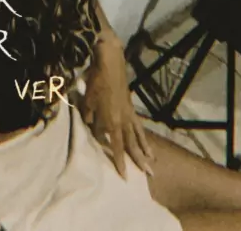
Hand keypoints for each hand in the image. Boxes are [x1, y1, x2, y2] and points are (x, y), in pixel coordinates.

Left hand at [80, 30, 154, 179]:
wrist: (110, 63)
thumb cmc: (96, 81)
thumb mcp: (87, 101)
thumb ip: (90, 117)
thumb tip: (92, 127)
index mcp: (112, 121)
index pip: (116, 145)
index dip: (119, 161)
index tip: (125, 176)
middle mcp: (123, 120)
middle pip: (132, 143)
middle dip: (139, 160)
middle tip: (149, 174)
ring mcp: (129, 113)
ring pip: (138, 135)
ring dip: (145, 149)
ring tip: (152, 161)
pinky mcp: (131, 106)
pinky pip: (138, 124)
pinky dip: (143, 134)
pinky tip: (144, 139)